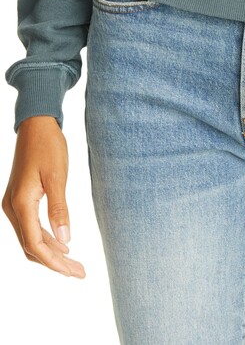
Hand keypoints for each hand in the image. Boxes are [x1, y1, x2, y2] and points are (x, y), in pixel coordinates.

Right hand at [2, 116, 85, 277]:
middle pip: (31, 247)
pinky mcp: (19, 200)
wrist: (36, 125)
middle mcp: (12, 208)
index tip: (74, 271)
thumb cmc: (48, 146)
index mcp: (21, 203)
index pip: (35, 244)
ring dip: (50, 254)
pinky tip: (62, 245)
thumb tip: (65, 240)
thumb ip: (60, 208)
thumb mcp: (57, 175)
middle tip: (79, 272)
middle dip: (55, 263)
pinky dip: (45, 240)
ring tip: (74, 264)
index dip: (54, 262)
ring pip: (29, 239)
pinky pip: (29, 228)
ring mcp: (13, 205)